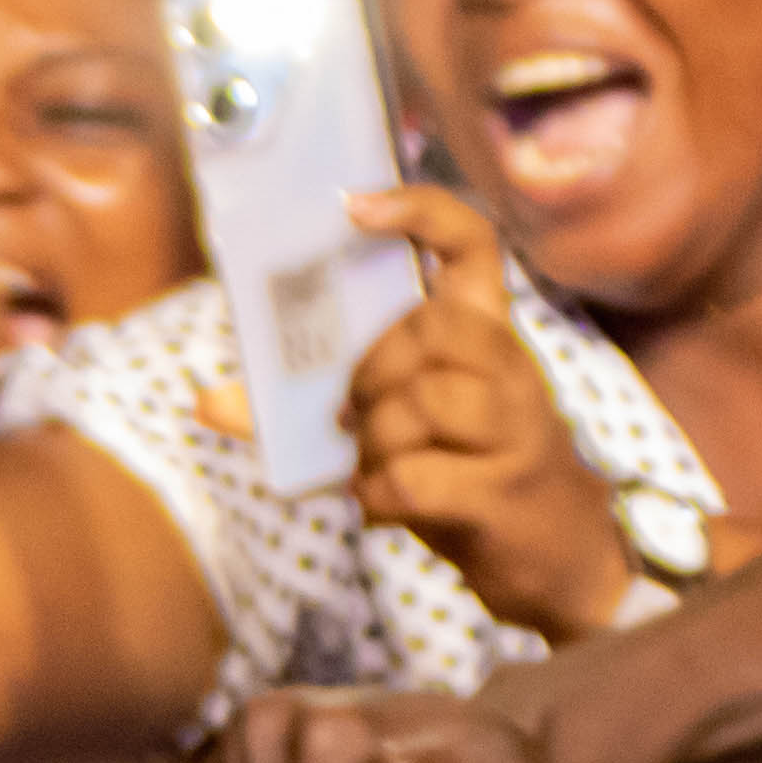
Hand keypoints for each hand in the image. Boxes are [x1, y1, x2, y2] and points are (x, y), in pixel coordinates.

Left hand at [342, 188, 630, 636]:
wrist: (556, 558)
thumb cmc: (466, 471)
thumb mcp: (399, 427)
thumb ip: (308, 409)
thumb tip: (205, 400)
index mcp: (488, 334)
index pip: (472, 243)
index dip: (419, 210)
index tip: (355, 204)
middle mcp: (513, 368)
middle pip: (433, 326)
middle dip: (370, 369)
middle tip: (349, 413)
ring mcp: (518, 428)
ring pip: (426, 399)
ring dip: (375, 437)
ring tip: (373, 464)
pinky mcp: (503, 491)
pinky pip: (417, 476)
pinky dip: (377, 492)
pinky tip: (380, 505)